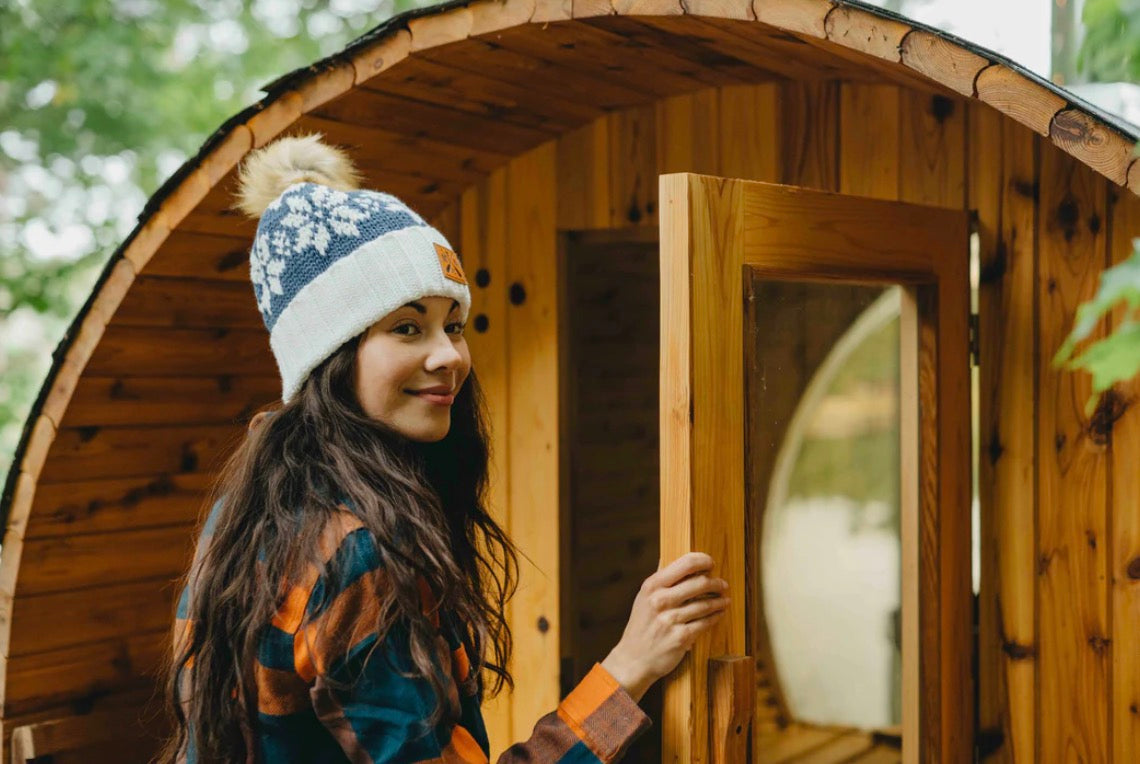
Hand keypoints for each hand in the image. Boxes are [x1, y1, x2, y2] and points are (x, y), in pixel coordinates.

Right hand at [601, 552, 729, 702]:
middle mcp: (660, 600)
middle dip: (716, 583)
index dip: (703, 561)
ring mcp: (671, 619)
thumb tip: (674, 559)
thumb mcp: (644, 598)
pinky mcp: (681, 637)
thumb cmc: (641, 626)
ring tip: (724, 599)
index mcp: (652, 586)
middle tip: (722, 584)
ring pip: (705, 604)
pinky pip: (705, 622)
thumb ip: (661, 580)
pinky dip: (715, 616)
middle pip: (699, 583)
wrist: (634, 659)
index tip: (710, 564)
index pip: (685, 564)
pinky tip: (719, 613)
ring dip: (719, 601)